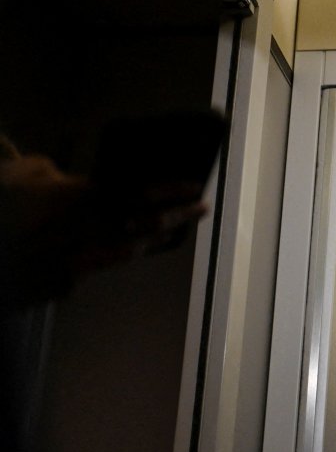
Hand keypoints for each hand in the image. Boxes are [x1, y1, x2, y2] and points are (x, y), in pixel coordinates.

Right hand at [1, 153, 207, 309]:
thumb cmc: (1, 207)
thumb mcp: (22, 175)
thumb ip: (49, 170)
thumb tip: (64, 172)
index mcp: (75, 199)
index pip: (135, 193)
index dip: (169, 190)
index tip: (193, 187)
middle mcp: (85, 230)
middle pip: (143, 224)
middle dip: (176, 215)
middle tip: (200, 208)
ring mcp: (78, 258)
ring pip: (130, 249)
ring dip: (156, 238)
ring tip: (177, 227)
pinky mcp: (66, 281)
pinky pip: (105, 264)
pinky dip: (124, 253)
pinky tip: (139, 247)